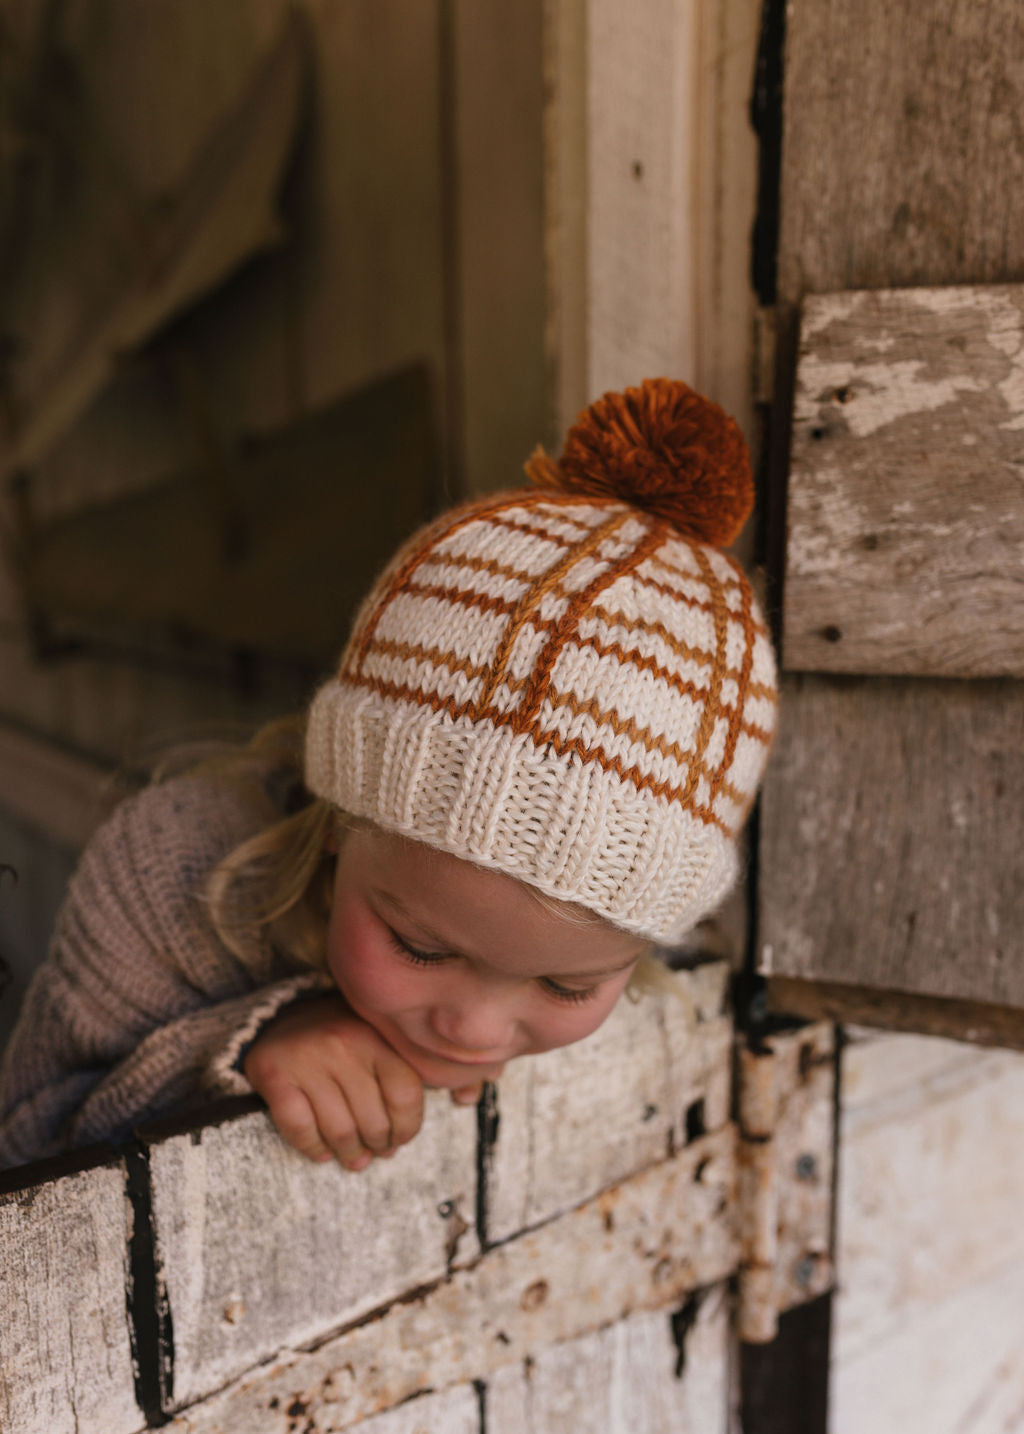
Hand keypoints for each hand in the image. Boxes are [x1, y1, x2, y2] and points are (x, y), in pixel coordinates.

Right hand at [243, 995, 424, 1169]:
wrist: (278, 1016)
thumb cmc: (337, 1038)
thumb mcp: (373, 1039)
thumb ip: (394, 1076)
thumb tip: (398, 1140)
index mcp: (374, 1035)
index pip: (405, 1094)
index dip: (407, 1127)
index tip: (400, 1138)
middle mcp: (342, 1044)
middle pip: (374, 1120)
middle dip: (378, 1145)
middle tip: (375, 1151)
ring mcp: (307, 1060)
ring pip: (339, 1131)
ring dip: (349, 1153)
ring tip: (353, 1158)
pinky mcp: (274, 1075)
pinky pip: (300, 1129)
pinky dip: (313, 1148)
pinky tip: (322, 1152)